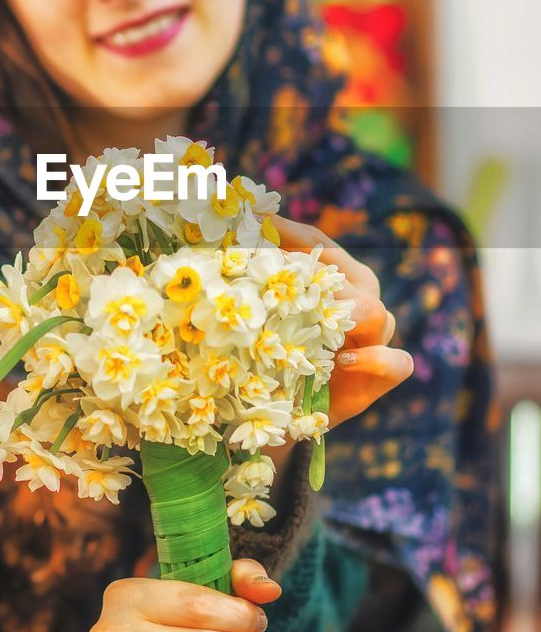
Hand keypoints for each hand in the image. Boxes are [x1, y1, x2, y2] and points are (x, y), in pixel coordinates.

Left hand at [269, 213, 414, 427]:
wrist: (291, 408)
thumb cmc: (280, 353)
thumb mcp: (268, 314)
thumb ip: (262, 279)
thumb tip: (236, 240)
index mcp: (340, 275)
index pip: (318, 244)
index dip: (289, 233)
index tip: (254, 224)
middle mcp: (364, 298)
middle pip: (344, 276)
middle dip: (307, 275)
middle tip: (267, 277)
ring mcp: (379, 335)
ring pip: (374, 313)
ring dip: (339, 315)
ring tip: (306, 321)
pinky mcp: (386, 372)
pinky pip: (395, 361)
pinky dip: (373, 359)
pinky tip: (344, 360)